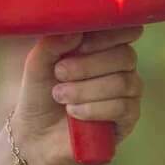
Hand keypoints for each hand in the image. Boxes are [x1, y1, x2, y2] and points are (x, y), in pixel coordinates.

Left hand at [9, 27, 143, 164]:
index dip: (107, 35)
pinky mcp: (128, 119)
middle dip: (88, 65)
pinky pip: (123, 107)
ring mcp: (129, 93)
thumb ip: (53, 43)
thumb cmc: (39, 93)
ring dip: (86, 89)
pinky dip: (94, 109)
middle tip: (59, 73)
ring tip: (59, 96)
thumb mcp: (38, 64)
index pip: (125, 30)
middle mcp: (123, 67)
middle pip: (125, 56)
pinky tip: (73, 112)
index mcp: (105, 47)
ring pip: (123, 82)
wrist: (35, 134)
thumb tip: (76, 31)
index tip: (79, 44)